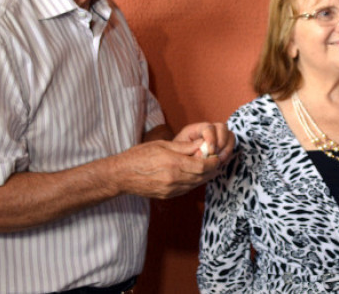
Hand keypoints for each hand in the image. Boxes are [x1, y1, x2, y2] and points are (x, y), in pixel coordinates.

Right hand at [111, 139, 226, 198]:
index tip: (217, 155)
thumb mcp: (162, 145)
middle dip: (213, 169)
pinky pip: (187, 189)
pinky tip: (194, 174)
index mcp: (174, 164)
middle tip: (216, 161)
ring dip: (205, 176)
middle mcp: (174, 179)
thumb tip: (203, 143)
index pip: (203, 166)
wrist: (121, 176)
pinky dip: (194, 181)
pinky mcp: (168, 195)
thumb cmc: (139, 156)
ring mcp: (171, 190)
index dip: (214, 161)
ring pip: (196, 184)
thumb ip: (185, 146)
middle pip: (203, 176)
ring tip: (208, 167)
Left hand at [174, 122, 233, 161]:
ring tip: (220, 160)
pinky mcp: (222, 146)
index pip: (208, 127)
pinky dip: (228, 153)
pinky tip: (221, 162)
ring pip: (229, 135)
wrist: (177, 164)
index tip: (210, 152)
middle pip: (222, 127)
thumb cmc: (176, 157)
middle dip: (222, 142)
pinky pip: (231, 145)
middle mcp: (208, 130)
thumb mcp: (178, 152)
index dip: (212, 139)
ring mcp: (217, 137)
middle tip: (216, 155)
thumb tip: (202, 152)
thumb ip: (190, 150)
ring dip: (227, 148)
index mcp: (195, 129)